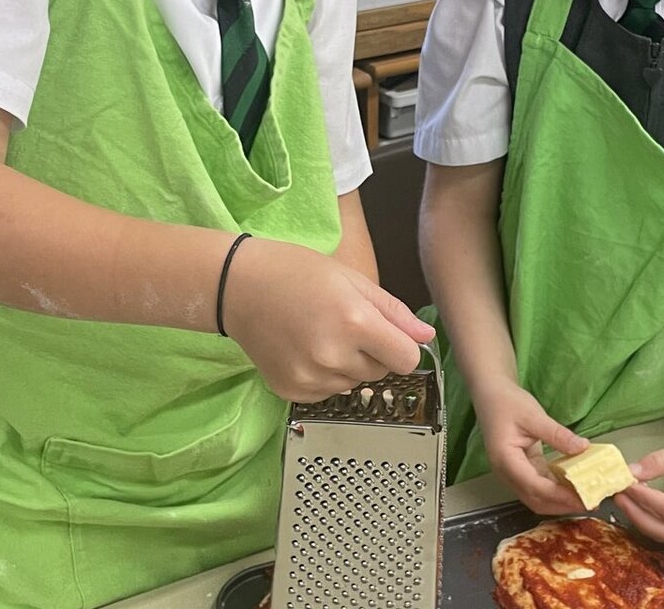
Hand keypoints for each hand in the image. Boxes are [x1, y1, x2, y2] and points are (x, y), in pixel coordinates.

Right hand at [222, 236, 434, 402]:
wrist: (237, 286)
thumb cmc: (295, 272)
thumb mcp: (351, 279)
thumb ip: (393, 312)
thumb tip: (426, 336)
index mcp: (354, 323)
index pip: (407, 358)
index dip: (402, 345)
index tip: (387, 333)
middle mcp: (333, 356)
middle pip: (382, 371)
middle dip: (372, 352)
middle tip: (343, 324)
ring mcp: (310, 378)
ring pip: (354, 383)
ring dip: (347, 365)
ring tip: (320, 334)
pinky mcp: (291, 391)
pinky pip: (328, 392)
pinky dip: (324, 376)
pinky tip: (304, 349)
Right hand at [477, 382, 590, 515]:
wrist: (491, 395)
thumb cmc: (507, 403)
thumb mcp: (533, 415)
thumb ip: (557, 434)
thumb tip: (583, 448)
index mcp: (505, 460)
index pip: (534, 486)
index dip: (559, 495)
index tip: (582, 497)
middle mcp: (506, 472)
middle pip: (535, 499)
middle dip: (561, 505)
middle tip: (588, 502)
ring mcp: (512, 473)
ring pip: (536, 496)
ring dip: (559, 500)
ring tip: (583, 496)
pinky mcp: (520, 469)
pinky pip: (538, 485)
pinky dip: (555, 488)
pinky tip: (572, 484)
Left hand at [614, 418, 663, 541]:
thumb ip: (658, 463)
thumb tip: (630, 472)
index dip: (645, 499)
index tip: (625, 484)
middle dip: (637, 515)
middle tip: (617, 495)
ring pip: (662, 527)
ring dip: (639, 515)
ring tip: (621, 495)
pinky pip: (662, 518)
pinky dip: (646, 510)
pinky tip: (633, 495)